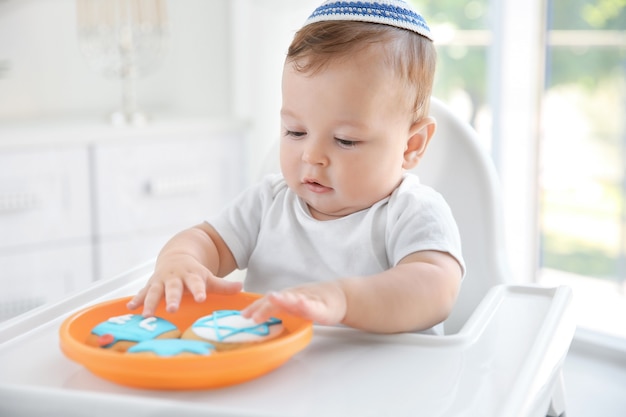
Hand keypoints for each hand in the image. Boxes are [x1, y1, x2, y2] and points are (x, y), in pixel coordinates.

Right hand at [127, 253, 241, 315]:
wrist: (176, 257)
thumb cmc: (194, 273)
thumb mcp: (208, 277)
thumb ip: (223, 286)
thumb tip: (241, 288)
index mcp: (191, 276)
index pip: (196, 284)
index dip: (198, 291)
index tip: (200, 298)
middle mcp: (175, 278)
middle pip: (174, 288)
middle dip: (172, 298)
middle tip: (172, 309)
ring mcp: (161, 281)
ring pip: (154, 292)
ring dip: (150, 303)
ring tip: (146, 315)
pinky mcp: (150, 285)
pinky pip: (142, 293)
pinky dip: (136, 300)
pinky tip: (130, 308)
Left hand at [241, 281, 346, 324]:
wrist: (340, 296)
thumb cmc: (314, 301)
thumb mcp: (293, 304)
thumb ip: (277, 307)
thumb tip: (253, 315)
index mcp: (286, 298)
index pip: (268, 302)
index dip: (255, 307)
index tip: (242, 315)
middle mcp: (295, 297)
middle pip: (278, 301)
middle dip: (264, 307)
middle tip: (250, 315)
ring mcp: (309, 300)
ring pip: (294, 299)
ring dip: (283, 299)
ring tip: (273, 298)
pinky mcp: (323, 307)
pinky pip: (313, 306)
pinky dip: (307, 304)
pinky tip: (301, 302)